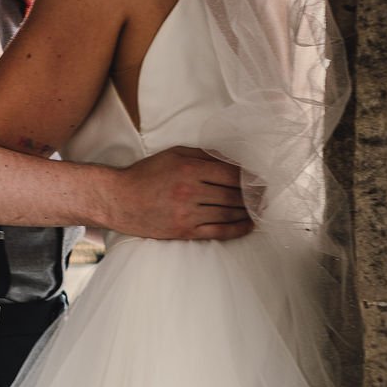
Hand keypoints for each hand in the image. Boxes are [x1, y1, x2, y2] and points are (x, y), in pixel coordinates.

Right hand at [108, 147, 253, 240]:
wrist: (119, 200)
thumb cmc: (146, 174)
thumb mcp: (174, 154)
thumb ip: (204, 155)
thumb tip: (232, 161)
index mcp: (189, 169)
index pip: (231, 174)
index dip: (250, 178)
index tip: (261, 179)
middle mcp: (190, 191)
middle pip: (233, 195)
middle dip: (254, 196)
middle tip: (267, 195)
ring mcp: (187, 214)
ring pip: (229, 213)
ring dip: (249, 211)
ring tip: (261, 208)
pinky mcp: (184, 231)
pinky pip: (218, 231)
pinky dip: (237, 229)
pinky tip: (249, 225)